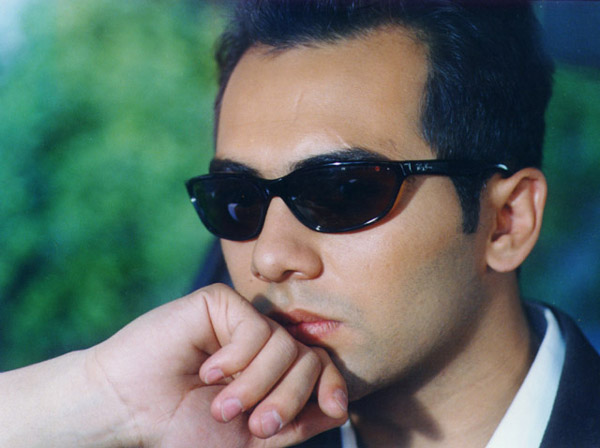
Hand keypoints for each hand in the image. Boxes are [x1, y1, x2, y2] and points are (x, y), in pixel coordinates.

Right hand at [87, 283, 347, 446]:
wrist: (131, 411)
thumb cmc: (184, 429)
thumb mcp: (250, 439)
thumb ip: (295, 422)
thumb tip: (341, 406)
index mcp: (269, 371)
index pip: (319, 367)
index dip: (332, 385)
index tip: (337, 408)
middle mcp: (260, 343)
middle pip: (308, 358)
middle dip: (288, 399)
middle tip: (255, 425)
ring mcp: (241, 322)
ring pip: (285, 346)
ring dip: (255, 386)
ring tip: (222, 405)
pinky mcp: (221, 303)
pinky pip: (255, 329)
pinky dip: (236, 360)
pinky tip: (207, 370)